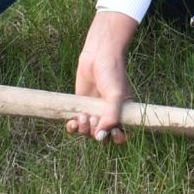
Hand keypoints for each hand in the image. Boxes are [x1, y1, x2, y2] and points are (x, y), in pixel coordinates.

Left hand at [65, 10, 136, 142]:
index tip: (110, 134)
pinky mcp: (81, 106)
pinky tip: (71, 123)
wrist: (98, 55)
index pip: (120, 135)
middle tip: (94, 119)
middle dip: (96, 133)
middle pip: (101, 136)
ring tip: (83, 116)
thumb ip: (111, 116)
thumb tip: (102, 136)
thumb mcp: (115, 94)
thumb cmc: (112, 72)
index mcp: (122, 113)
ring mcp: (94, 111)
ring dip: (84, 129)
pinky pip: (76, 125)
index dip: (114, 138)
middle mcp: (108, 115)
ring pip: (87, 132)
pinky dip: (73, 127)